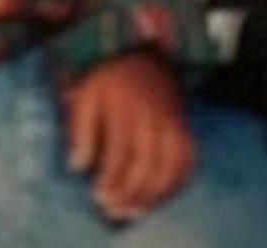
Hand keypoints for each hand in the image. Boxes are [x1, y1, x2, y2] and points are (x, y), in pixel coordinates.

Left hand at [65, 52, 194, 221]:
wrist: (143, 55)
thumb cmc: (109, 81)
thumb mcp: (86, 95)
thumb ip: (80, 130)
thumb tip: (77, 166)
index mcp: (126, 108)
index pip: (121, 151)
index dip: (111, 178)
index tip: (99, 198)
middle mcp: (153, 117)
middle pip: (148, 162)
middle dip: (131, 192)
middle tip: (115, 211)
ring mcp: (173, 122)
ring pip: (171, 164)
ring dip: (155, 193)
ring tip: (136, 211)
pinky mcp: (184, 127)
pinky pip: (188, 158)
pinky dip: (178, 181)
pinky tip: (162, 195)